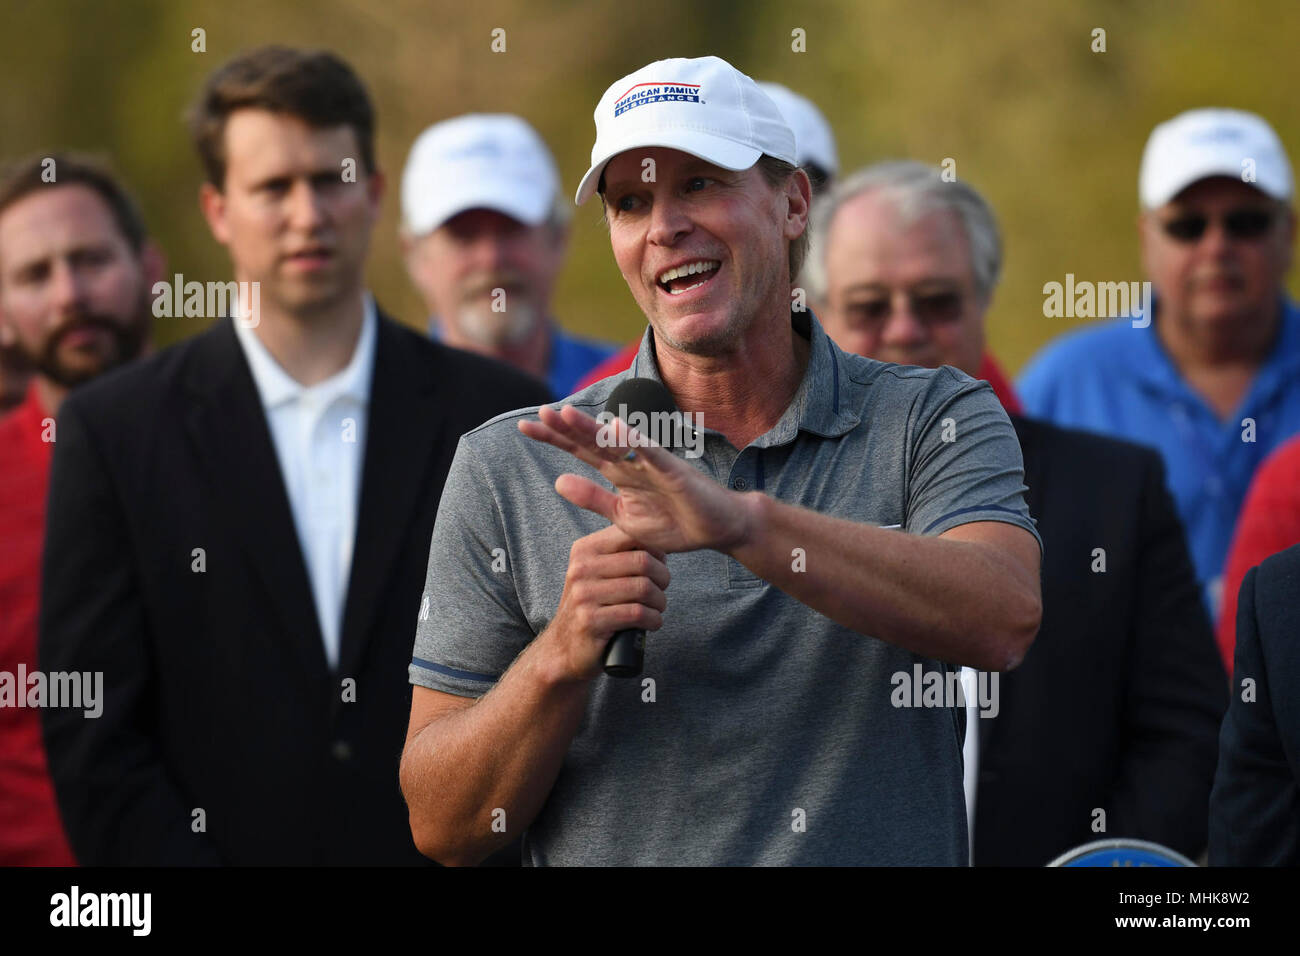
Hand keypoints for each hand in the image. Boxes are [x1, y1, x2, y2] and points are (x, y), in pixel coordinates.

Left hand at [518, 404, 752, 554]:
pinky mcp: (673, 470)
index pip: (579, 451)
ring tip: (565, 413)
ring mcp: (652, 463)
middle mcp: (631, 461)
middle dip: (565, 428)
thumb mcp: (623, 516)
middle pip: (591, 441)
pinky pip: (650, 452)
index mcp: (618, 472)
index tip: (524, 426)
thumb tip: (557, 481)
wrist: (719, 528)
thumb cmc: (676, 521)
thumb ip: (593, 498)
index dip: (553, 438)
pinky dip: (632, 440)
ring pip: (616, 441)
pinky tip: (613, 427)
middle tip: (537, 413)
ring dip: (590, 428)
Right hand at [542, 524, 670, 682]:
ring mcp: (584, 595)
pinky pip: (637, 614)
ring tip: (657, 608)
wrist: (564, 648)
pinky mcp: (591, 621)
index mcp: (585, 550)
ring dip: (660, 601)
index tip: (660, 565)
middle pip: (642, 561)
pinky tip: (652, 623)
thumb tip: (659, 543)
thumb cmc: (591, 608)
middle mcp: (581, 569)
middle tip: (662, 589)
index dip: (655, 550)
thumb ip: (620, 554)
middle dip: (663, 577)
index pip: (631, 535)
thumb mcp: (597, 573)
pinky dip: (653, 619)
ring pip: (643, 588)